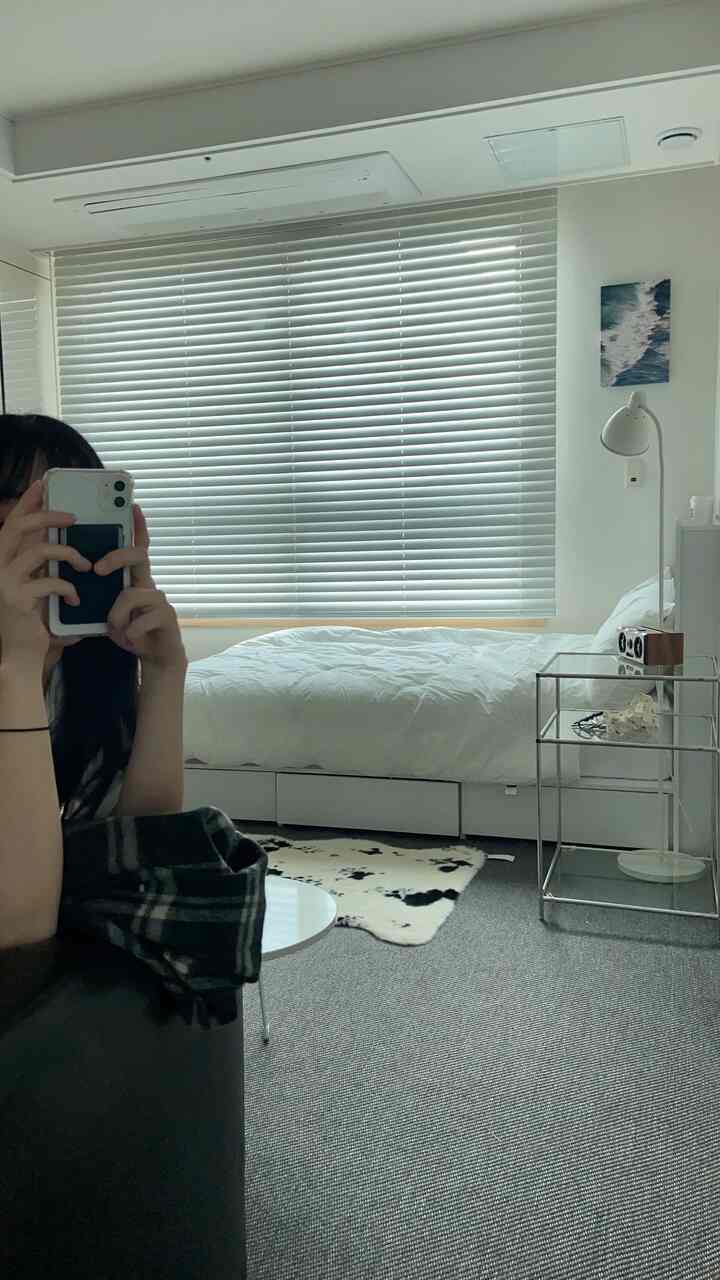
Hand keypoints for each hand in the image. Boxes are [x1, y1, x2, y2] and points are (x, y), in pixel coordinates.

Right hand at [0, 478, 89, 670]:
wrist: (19, 656)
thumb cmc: (30, 621)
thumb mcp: (35, 586)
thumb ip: (43, 564)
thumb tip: (64, 539)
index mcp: (2, 560)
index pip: (12, 522)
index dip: (26, 501)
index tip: (43, 484)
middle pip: (17, 527)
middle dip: (46, 515)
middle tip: (73, 516)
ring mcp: (4, 582)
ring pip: (37, 551)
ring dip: (67, 553)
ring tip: (85, 564)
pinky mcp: (16, 600)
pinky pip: (48, 582)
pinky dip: (67, 587)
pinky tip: (75, 598)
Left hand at [95, 504, 186, 671]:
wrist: (156, 658)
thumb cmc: (131, 631)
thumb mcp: (110, 612)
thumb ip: (102, 596)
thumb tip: (84, 583)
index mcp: (135, 581)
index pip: (138, 548)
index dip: (138, 527)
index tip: (133, 506)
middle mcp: (149, 585)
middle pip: (139, 557)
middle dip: (116, 557)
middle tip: (97, 569)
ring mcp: (160, 600)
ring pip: (132, 594)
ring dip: (117, 615)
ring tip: (117, 629)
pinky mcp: (167, 617)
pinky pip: (141, 618)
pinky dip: (130, 631)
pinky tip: (130, 639)